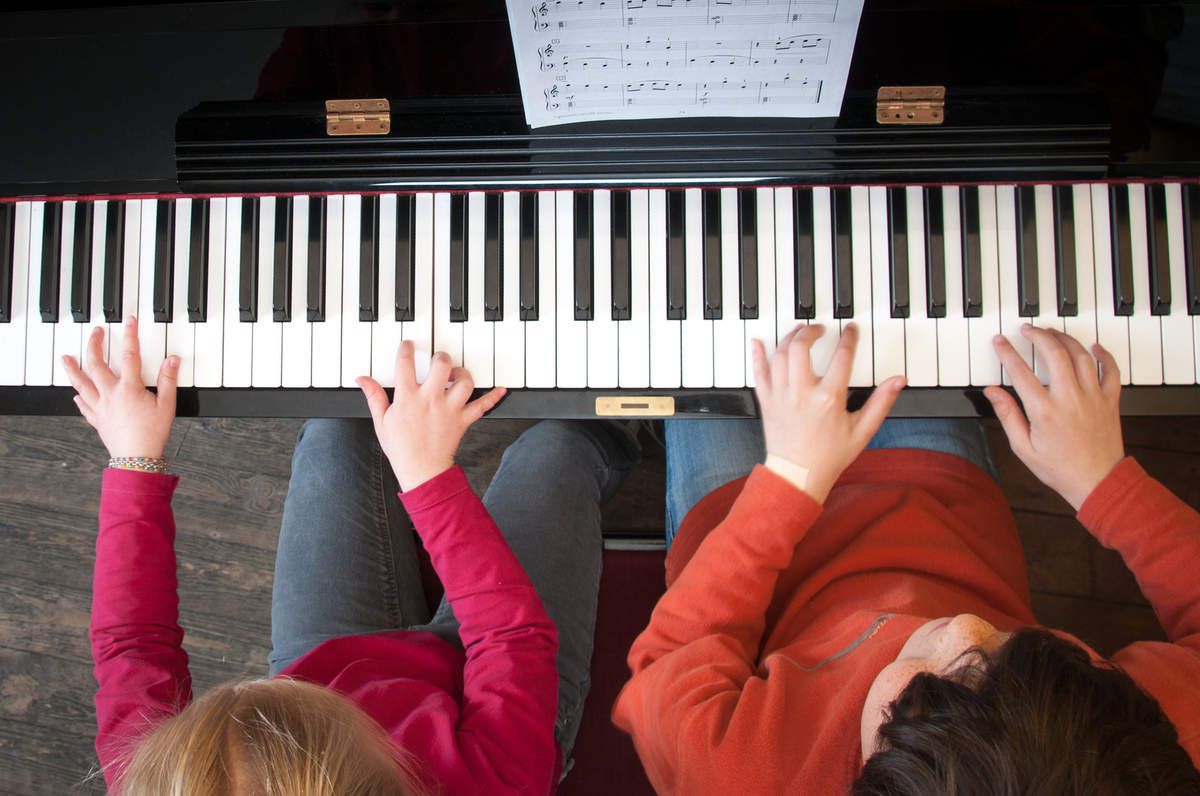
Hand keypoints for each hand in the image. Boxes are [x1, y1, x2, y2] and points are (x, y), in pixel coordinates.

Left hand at [63, 317, 178, 458]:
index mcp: (129, 388)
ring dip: (72, 369)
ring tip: (65, 358)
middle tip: (95, 333)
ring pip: (81, 384)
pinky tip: (75, 394)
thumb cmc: (152, 434)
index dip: (130, 335)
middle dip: (95, 345)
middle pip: (97, 364)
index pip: (129, 355)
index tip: (129, 321)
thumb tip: (172, 359)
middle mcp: (110, 394)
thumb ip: (168, 380)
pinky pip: (84, 406)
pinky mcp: (97, 420)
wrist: (136, 458)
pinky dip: (79, 398)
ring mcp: (101, 407)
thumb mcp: (167, 404)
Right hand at [356, 341, 506, 490]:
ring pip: (464, 382)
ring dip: (463, 374)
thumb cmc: (401, 448)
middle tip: (439, 358)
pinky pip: (483, 406)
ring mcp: (449, 409)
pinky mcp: (463, 420)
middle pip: (442, 366)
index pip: (406, 364)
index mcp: (408, 398)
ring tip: (457, 375)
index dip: (406, 349)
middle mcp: (430, 400)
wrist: (421, 470)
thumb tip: (362, 379)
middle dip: (441, 356)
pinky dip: (493, 397)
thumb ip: (374, 397)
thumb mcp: (381, 421)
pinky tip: (501, 389)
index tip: (408, 345)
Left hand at [751, 323, 905, 502]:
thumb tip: (898, 381)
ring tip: (799, 332)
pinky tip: (758, 342)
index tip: (850, 331)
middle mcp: (802, 393)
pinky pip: (759, 372)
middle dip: (811, 330)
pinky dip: (757, 355)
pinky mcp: (767, 402)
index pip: (841, 356)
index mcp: (828, 398)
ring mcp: (781, 396)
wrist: (797, 475)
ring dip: (789, 338)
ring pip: (780, 354)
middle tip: (819, 329)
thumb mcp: (862, 431)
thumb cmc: (829, 456)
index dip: (848, 338)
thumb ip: (881, 402)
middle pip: (801, 346)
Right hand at [984, 324, 1123, 510]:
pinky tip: (1094, 346)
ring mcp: (1092, 397)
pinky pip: (1111, 370)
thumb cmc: (1060, 468)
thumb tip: (993, 392)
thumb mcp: (1023, 447)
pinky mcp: (1109, 400)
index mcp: (1044, 411)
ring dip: (1065, 339)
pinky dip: (1104, 355)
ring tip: (1052, 333)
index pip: (1021, 372)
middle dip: (1038, 336)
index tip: (1000, 342)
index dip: (1007, 353)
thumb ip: (1008, 415)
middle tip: (1027, 329)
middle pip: (1054, 353)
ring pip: (1081, 355)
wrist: (1097, 481)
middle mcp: (1070, 398)